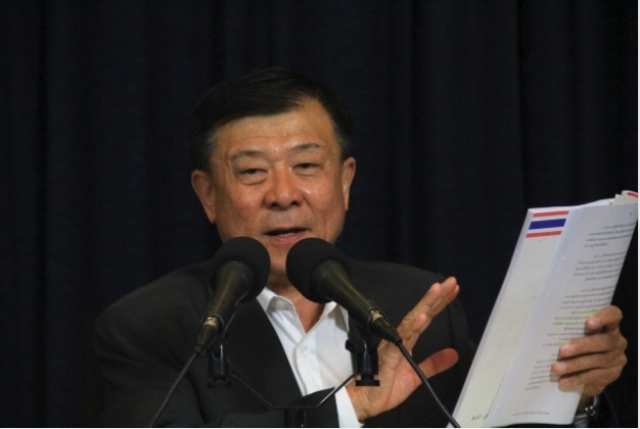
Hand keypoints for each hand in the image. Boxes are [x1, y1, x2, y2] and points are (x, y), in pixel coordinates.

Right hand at [346, 277, 459, 420]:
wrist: (367, 400)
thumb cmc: (385, 386)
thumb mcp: (417, 375)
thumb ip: (434, 363)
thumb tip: (453, 354)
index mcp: (408, 340)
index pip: (427, 316)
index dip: (440, 303)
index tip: (452, 289)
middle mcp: (401, 337)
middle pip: (421, 312)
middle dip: (436, 296)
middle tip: (450, 281)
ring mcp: (394, 343)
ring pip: (412, 319)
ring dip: (426, 303)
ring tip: (438, 289)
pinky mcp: (389, 354)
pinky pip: (401, 337)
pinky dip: (412, 327)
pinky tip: (423, 318)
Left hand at [551, 305, 626, 408]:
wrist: (585, 369)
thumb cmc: (575, 342)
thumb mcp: (574, 334)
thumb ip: (569, 329)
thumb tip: (544, 328)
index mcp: (608, 325)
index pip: (613, 315)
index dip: (603, 317)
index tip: (588, 323)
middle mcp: (616, 340)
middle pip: (604, 341)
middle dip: (582, 346)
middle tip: (562, 351)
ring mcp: (616, 358)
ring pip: (597, 361)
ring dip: (575, 365)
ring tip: (556, 368)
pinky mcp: (612, 375)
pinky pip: (594, 377)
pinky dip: (577, 379)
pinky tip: (564, 381)